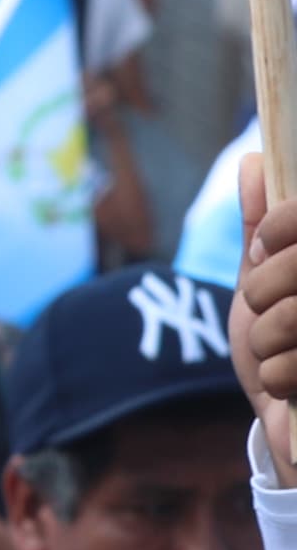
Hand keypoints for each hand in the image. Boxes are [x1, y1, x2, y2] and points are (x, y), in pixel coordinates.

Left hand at [237, 150, 296, 481]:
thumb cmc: (285, 345)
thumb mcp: (268, 281)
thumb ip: (264, 227)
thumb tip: (256, 162)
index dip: (279, 227)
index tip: (264, 250)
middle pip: (294, 266)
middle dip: (265, 290)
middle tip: (268, 309)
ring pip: (293, 316)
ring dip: (269, 340)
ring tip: (281, 352)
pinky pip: (294, 366)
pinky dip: (278, 377)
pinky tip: (289, 387)